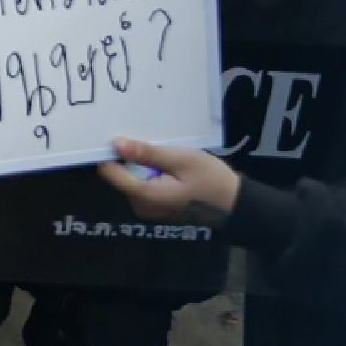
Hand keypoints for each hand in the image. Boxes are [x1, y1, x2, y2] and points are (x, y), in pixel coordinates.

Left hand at [97, 137, 240, 225]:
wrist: (236, 205)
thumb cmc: (210, 180)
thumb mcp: (180, 159)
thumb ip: (147, 153)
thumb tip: (115, 144)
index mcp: (144, 195)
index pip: (109, 172)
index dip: (112, 153)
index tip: (122, 137)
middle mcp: (141, 205)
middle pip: (121, 174)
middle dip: (133, 158)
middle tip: (156, 146)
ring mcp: (149, 208)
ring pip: (133, 179)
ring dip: (145, 165)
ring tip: (167, 156)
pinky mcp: (157, 207)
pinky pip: (145, 185)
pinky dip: (152, 174)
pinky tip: (170, 167)